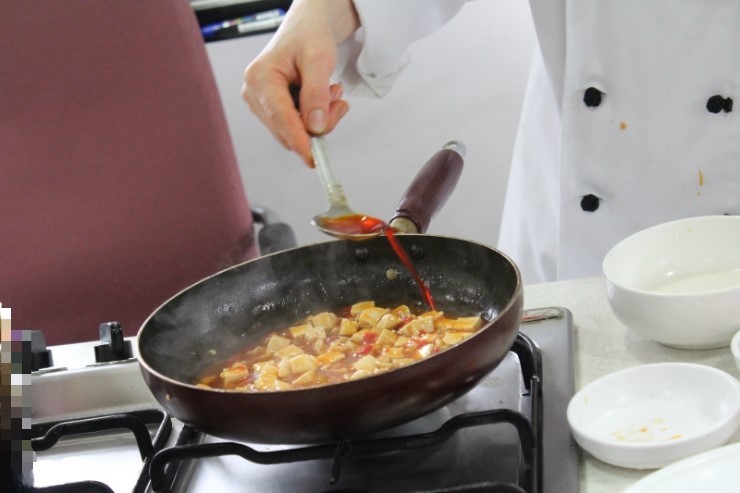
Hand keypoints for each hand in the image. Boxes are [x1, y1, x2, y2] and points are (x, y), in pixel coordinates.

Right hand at [241, 0, 359, 166]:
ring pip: (293, 132)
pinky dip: (314, 118)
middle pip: (287, 130)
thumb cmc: (308, 37)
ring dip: (319, 120)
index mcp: (260, 78)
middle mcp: (254, 93)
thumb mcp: (319, 60)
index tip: (312, 158)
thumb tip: (315, 127)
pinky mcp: (271, 110)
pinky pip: (295, 127)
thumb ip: (316, 94)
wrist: (305, 30)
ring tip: (330, 92)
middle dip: (319, 123)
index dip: (298, 139)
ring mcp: (261, 104)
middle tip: (339, 103)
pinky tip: (321, 98)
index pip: (280, 117)